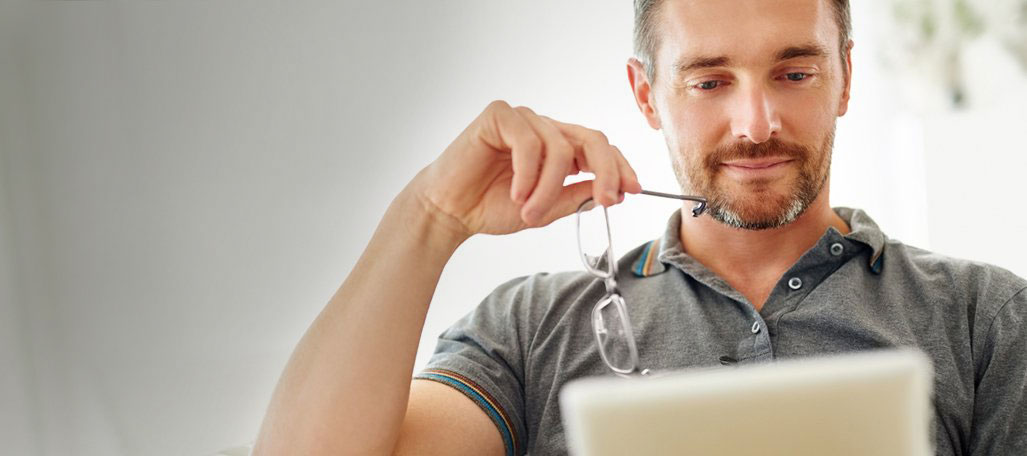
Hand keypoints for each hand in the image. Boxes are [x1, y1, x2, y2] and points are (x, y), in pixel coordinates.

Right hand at [409, 100, 641, 238]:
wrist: (448, 211)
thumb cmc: (490, 207)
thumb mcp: (545, 210)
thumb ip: (576, 197)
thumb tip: (612, 192)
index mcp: (559, 148)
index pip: (600, 148)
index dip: (620, 167)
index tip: (634, 191)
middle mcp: (544, 128)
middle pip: (592, 138)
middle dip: (606, 170)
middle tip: (608, 200)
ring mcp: (522, 119)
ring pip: (560, 148)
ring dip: (549, 187)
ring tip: (530, 213)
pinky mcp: (498, 115)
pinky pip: (529, 142)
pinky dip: (527, 173)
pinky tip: (515, 193)